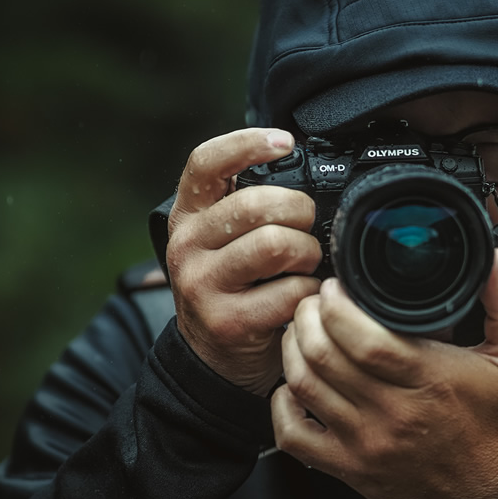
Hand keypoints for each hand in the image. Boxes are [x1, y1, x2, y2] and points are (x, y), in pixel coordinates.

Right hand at [166, 128, 321, 395]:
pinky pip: (290, 292)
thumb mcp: (223, 238)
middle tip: (308, 227)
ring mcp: (203, 285)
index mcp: (188, 214)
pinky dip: (310, 292)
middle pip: (256, 204)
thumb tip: (305, 163)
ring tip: (307, 263)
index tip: (285, 142)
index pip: (206, 163)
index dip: (247, 143)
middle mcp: (187, 246)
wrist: (214, 356)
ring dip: (308, 252)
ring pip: (276, 245)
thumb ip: (248, 203)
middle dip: (300, 211)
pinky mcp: (228, 322)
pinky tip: (304, 295)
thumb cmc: (233, 285)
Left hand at [272, 249, 497, 498]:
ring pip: (304, 385)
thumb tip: (493, 260)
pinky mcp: (349, 467)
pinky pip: (294, 434)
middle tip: (315, 302)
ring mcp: (366, 442)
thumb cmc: (497, 424)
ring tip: (304, 330)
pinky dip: (283, 403)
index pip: (365, 339)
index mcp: (430, 379)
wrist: (492, 492)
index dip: (338, 306)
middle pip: (325, 355)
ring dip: (293, 348)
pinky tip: (296, 383)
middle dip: (309, 316)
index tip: (336, 288)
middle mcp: (394, 413)